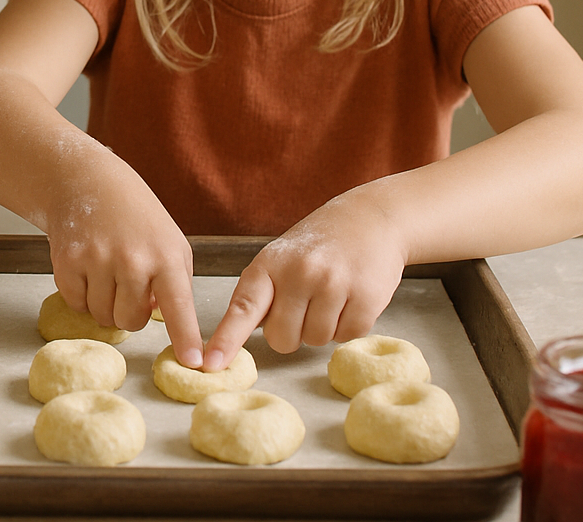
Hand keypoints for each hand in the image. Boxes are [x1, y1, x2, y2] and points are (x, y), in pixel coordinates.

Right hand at [46, 169, 203, 367]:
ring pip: (102, 317)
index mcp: (166, 255)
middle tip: (127, 284)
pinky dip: (81, 295)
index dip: (185, 337)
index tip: (195, 362)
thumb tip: (161, 318)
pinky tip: (87, 269)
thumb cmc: (136, 218)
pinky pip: (76, 305)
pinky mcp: (68, 262)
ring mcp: (98, 260)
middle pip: (131, 321)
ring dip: (104, 305)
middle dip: (130, 312)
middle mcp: (134, 259)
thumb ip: (174, 282)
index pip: (179, 305)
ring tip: (107, 272)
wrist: (88, 183)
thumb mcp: (170, 242)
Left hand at [204, 193, 405, 364]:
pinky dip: (348, 326)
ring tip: (331, 295)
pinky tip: (351, 297)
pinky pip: (346, 337)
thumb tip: (237, 339)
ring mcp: (333, 284)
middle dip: (292, 332)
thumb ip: (262, 295)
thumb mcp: (282, 258)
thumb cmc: (319, 245)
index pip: (243, 307)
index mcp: (270, 263)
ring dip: (323, 328)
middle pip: (282, 339)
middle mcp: (299, 272)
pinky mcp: (366, 297)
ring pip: (315, 341)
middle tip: (306, 303)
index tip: (209, 365)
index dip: (226, 339)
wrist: (372, 218)